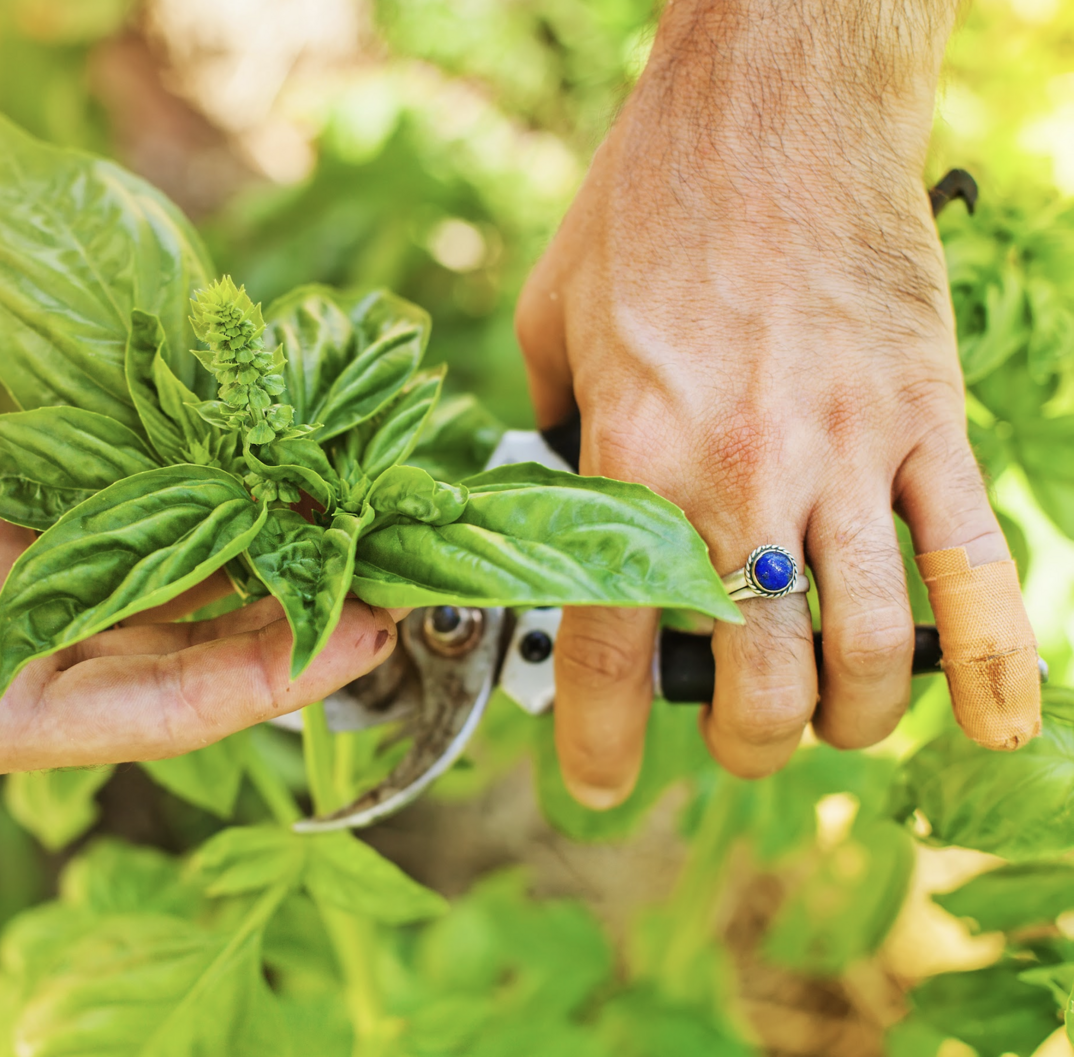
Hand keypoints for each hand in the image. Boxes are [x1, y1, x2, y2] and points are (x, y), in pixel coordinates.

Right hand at [0, 406, 398, 818]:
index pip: (154, 707)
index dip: (259, 681)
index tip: (355, 639)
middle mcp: (10, 647)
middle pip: (179, 630)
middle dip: (283, 600)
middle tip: (390, 553)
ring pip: (145, 551)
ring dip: (235, 525)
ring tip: (330, 483)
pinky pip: (78, 480)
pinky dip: (144, 457)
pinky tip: (213, 423)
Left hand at [515, 0, 1031, 804]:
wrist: (771, 104)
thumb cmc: (646, 202)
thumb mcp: (550, 317)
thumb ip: (548, 427)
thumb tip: (558, 494)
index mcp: (631, 451)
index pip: (608, 643)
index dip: (599, 739)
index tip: (600, 780)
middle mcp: (741, 471)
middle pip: (758, 677)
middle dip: (743, 738)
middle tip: (730, 733)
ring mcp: (848, 451)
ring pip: (870, 647)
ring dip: (851, 718)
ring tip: (828, 721)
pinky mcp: (925, 422)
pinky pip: (976, 561)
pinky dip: (998, 657)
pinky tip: (997, 721)